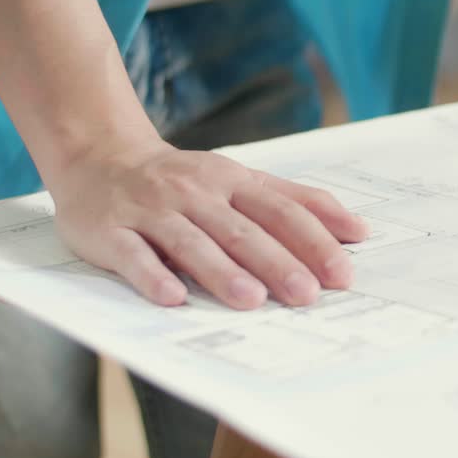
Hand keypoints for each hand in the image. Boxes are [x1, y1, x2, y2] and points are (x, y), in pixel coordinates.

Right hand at [46, 135, 368, 308]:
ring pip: (192, 243)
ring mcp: (152, 211)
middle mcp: (195, 194)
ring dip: (222, 271)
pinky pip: (132, 255)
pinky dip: (152, 275)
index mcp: (232, 182)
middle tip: (307, 294)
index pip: (281, 211)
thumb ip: (297, 202)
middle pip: (242, 230)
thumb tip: (358, 229)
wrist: (99, 157)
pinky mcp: (111, 230)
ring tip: (252, 300)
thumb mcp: (241, 180)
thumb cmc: (184, 181)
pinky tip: (173, 297)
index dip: (313, 240)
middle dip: (277, 262)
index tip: (342, 272)